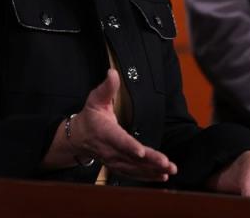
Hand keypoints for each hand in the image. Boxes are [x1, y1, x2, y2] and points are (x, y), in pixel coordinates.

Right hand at [42, 70, 176, 180]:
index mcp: (104, 132)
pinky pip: (134, 174)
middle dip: (150, 162)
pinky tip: (162, 176)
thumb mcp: (95, 99)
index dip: (129, 146)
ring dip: (153, 171)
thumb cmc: (90, 116)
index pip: (118, 140)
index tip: (141, 152)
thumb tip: (112, 73)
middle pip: (131, 158)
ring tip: (170, 170)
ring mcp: (114, 160)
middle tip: (167, 164)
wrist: (79, 137)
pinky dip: (147, 176)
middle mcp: (109, 149)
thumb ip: (106, 87)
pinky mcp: (118, 167)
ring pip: (134, 168)